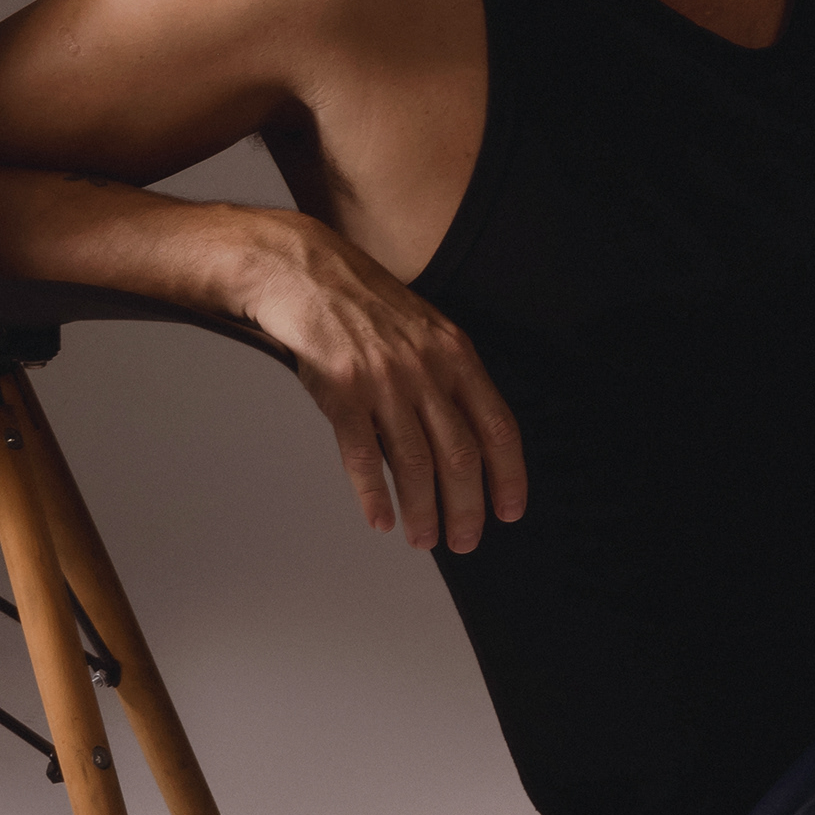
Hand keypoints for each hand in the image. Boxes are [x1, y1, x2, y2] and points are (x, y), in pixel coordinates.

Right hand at [242, 214, 524, 552]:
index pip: (498, 426)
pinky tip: (382, 519)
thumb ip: (448, 379)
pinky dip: (375, 495)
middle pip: (461, 455)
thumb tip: (466, 443)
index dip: (509, 475)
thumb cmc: (365, 305)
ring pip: (416, 464)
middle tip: (465, 541)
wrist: (304, 273)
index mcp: (456, 354)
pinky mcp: (341, 392)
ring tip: (425, 539)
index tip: (509, 511)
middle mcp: (426, 369)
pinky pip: (365, 457)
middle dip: (468, 507)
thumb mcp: (425, 330)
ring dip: (424, 512)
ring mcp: (384, 382)